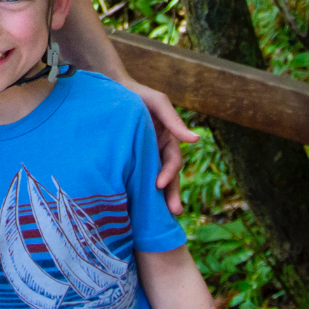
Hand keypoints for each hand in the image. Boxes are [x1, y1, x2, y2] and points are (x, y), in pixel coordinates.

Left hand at [123, 79, 195, 214]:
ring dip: (156, 199)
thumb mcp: (158, 103)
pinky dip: (137, 191)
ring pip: (151, 180)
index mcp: (166, 140)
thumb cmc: (137, 95)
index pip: (172, 162)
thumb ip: (174, 121)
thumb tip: (196, 140)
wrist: (112, 89)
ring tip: (158, 219)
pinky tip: (134, 207)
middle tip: (174, 213)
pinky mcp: (128, 160)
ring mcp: (143, 157)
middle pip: (167, 177)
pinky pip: (134, 177)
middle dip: (171, 195)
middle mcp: (156, 151)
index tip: (159, 185)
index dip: (169, 174)